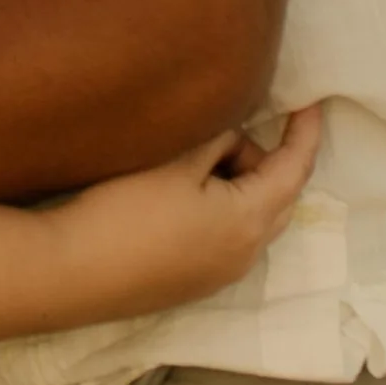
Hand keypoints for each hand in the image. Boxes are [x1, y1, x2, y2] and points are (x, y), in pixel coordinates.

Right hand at [47, 107, 323, 323]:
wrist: (72, 275)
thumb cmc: (125, 213)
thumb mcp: (174, 163)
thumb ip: (215, 141)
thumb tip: (232, 134)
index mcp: (249, 221)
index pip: (294, 169)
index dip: (305, 133)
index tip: (312, 102)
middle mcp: (246, 254)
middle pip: (277, 196)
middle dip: (261, 158)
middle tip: (220, 130)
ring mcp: (221, 273)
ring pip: (252, 217)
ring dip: (238, 183)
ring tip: (193, 158)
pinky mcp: (195, 282)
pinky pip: (229, 236)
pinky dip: (222, 207)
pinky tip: (179, 193)